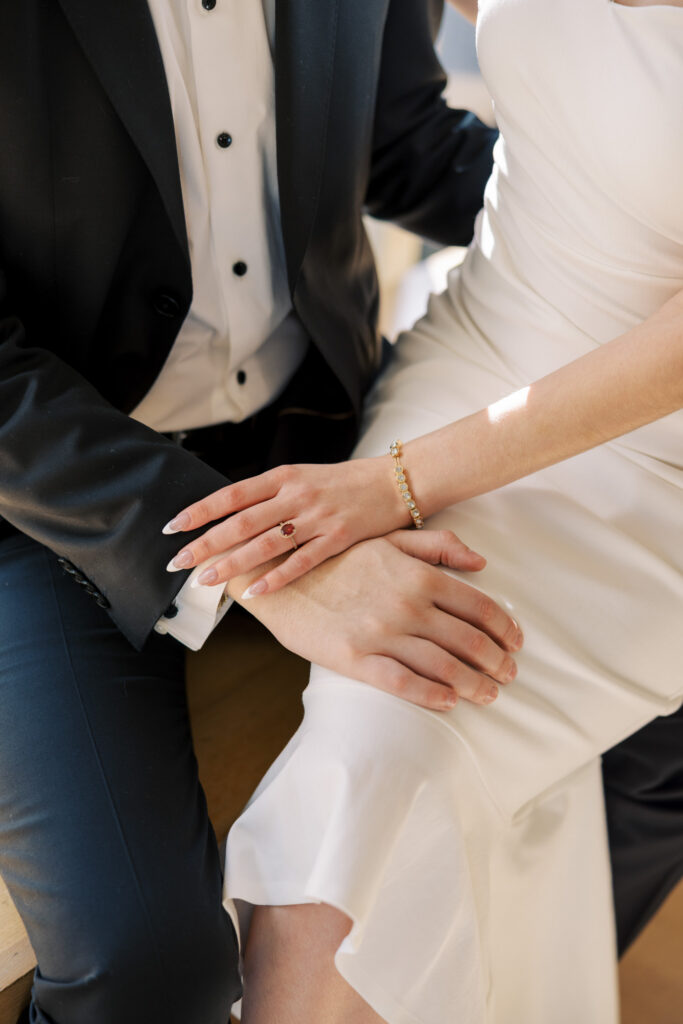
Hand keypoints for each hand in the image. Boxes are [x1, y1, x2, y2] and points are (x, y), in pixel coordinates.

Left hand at [163, 459, 481, 594]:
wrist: (397, 481)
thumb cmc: (346, 481)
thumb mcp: (304, 476)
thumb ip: (271, 493)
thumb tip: (232, 513)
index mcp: (283, 476)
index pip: (232, 495)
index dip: (200, 510)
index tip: (173, 526)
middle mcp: (296, 495)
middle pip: (241, 522)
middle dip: (205, 543)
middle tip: (177, 562)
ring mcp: (317, 517)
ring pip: (265, 543)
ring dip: (232, 563)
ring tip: (206, 579)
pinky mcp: (338, 537)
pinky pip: (301, 562)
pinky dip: (276, 578)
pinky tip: (255, 592)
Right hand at [226, 529, 522, 711]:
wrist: (280, 577)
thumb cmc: (338, 558)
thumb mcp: (389, 540)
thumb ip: (438, 546)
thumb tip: (481, 563)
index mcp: (420, 575)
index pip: (480, 607)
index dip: (505, 629)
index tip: (516, 643)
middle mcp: (408, 605)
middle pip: (470, 641)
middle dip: (496, 662)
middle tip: (508, 675)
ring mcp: (382, 634)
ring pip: (444, 667)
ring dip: (474, 685)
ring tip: (488, 694)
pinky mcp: (356, 659)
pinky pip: (404, 683)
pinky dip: (432, 696)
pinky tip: (449, 703)